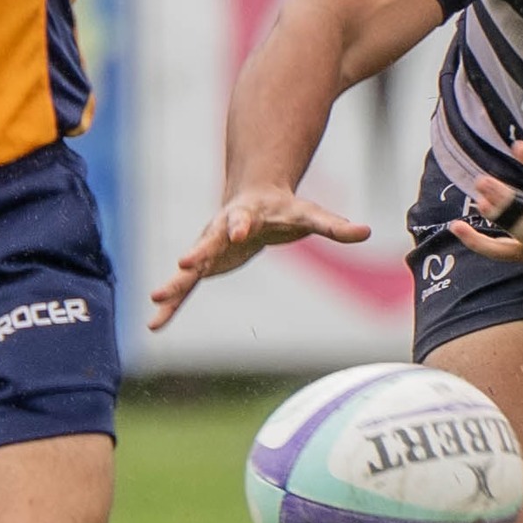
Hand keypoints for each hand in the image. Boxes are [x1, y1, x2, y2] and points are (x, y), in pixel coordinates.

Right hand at [148, 184, 370, 330]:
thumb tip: (366, 231)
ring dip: (174, 283)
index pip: (244, 218)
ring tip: (156, 299)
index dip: (242, 224)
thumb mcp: (311, 215)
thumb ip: (334, 226)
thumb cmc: (284, 209)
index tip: (240, 232)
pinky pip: (185, 288)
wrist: (252, 198)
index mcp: (247, 215)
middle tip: (183, 262)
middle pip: (208, 240)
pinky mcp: (203, 266)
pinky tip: (155, 324)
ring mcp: (207, 248)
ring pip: (189, 268)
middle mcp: (220, 230)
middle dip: (196, 252)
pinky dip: (171, 305)